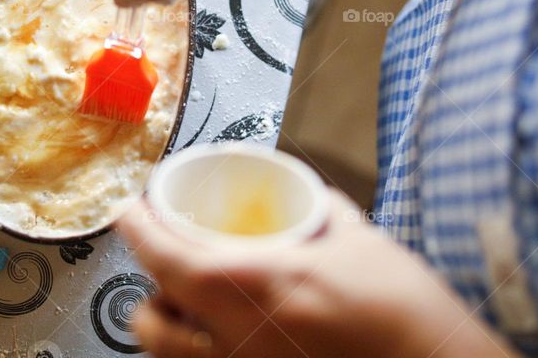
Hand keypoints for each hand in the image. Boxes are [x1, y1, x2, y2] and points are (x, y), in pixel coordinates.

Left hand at [116, 191, 517, 357]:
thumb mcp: (363, 241)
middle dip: (146, 285)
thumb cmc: (408, 312)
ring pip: (168, 357)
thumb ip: (323, 212)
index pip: (170, 259)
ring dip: (164, 324)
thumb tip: (304, 196)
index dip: (138, 232)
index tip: (128, 210)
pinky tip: (217, 338)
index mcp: (262, 287)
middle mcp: (241, 340)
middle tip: (166, 258)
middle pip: (151, 320)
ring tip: (184, 305)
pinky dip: (193, 353)